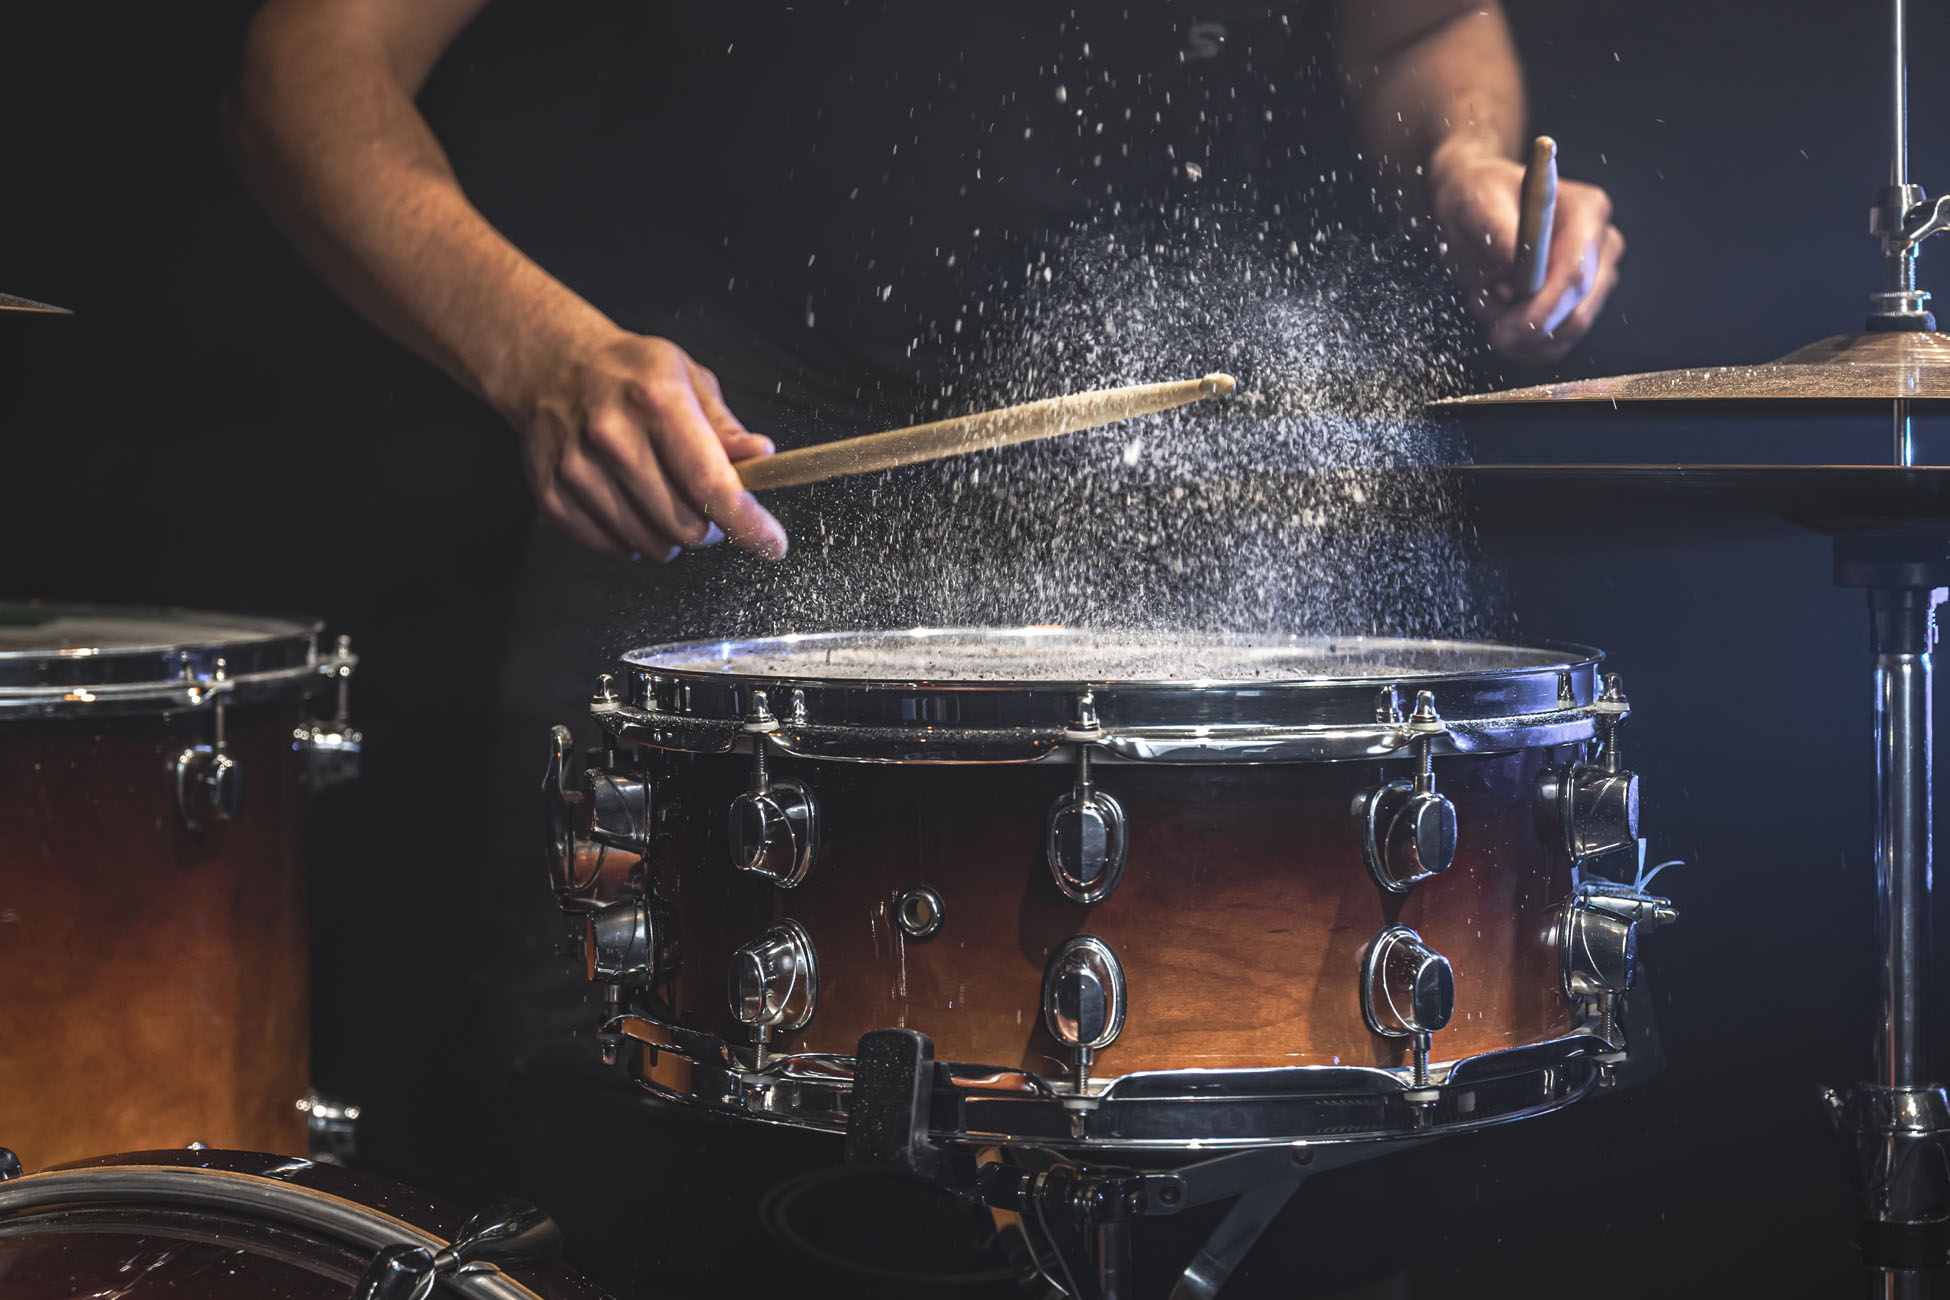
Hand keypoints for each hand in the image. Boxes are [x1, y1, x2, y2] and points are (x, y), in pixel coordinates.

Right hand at [510, 331, 787, 561]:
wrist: (551, 365)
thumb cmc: (629, 373)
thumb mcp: (687, 378)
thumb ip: (725, 426)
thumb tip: (761, 457)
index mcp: (656, 400)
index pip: (710, 482)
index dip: (746, 522)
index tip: (771, 543)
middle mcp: (613, 435)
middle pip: (685, 525)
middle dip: (710, 527)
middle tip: (707, 505)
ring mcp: (577, 467)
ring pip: (650, 543)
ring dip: (670, 536)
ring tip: (664, 499)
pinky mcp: (552, 493)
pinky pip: (612, 547)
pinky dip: (632, 540)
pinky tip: (631, 506)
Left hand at [1428, 136, 1624, 364]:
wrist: (1478, 203)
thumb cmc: (1478, 195)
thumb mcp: (1475, 201)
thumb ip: (1496, 228)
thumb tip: (1513, 260)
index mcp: (1587, 211)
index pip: (1575, 275)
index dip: (1540, 312)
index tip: (1500, 330)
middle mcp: (1602, 244)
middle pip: (1578, 314)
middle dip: (1525, 328)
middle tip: (1483, 311)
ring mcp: (1597, 276)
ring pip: (1566, 336)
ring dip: (1519, 335)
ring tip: (1485, 299)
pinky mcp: (1581, 303)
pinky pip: (1555, 345)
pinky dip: (1522, 342)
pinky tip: (1498, 313)